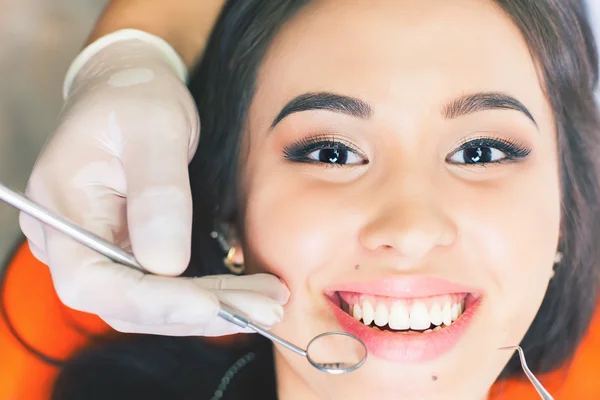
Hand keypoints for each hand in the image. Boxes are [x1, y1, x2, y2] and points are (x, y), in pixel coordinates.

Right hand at [20, 30, 288, 335]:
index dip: (151, 302)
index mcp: (61, 206)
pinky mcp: (124, 252)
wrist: (131, 87)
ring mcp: (96, 250)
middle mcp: (68, 240)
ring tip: (267, 304)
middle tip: (265, 308)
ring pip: (147, 306)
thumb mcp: (154, 128)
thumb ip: (159, 195)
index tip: (212, 305)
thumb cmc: (137, 96)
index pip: (91, 280)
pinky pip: (160, 291)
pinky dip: (204, 299)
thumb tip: (167, 266)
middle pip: (124, 303)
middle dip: (198, 312)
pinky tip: (243, 296)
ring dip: (210, 311)